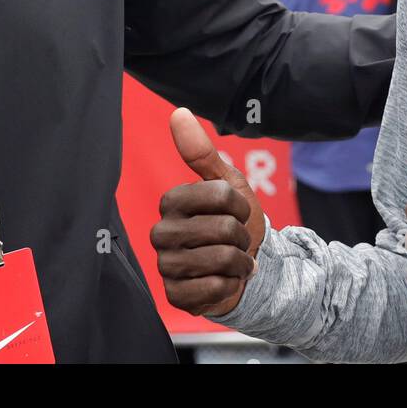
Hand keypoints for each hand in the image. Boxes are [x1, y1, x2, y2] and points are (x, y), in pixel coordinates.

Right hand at [151, 107, 264, 316]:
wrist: (244, 268)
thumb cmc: (234, 222)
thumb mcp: (227, 185)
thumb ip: (202, 152)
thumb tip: (178, 112)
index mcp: (172, 202)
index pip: (220, 195)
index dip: (240, 206)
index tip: (237, 213)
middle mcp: (161, 232)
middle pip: (223, 229)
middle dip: (242, 237)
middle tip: (235, 241)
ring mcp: (166, 265)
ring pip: (221, 259)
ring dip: (240, 262)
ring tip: (233, 261)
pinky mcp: (174, 295)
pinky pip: (214, 288)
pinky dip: (230, 285)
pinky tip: (224, 282)